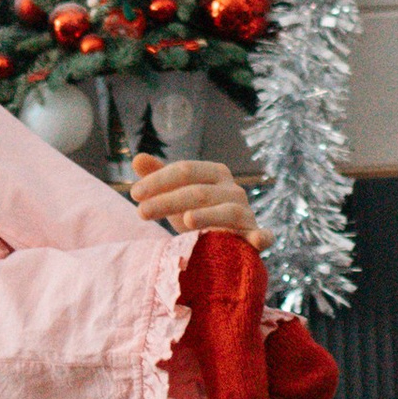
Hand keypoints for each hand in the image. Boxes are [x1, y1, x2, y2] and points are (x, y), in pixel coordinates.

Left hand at [129, 153, 267, 248]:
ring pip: (227, 212)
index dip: (159, 180)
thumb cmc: (199, 214)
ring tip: (187, 221)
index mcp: (215, 173)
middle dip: (168, 201)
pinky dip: (263, 236)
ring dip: (208, 216)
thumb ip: (159, 177)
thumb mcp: (177, 195)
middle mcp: (233, 189)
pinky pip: (263, 235)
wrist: (226, 240)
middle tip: (141, 212)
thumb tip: (137, 158)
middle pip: (200, 192)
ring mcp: (246, 213)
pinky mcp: (256, 236)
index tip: (134, 193)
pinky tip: (257, 241)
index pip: (185, 170)